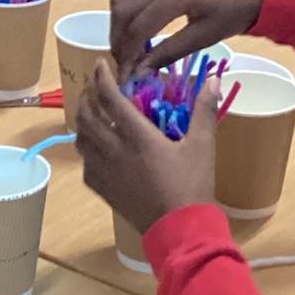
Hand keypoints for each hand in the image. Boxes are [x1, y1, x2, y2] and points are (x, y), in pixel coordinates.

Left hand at [76, 62, 217, 233]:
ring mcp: (104, 171)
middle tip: (95, 88)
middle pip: (86, 116)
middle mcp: (114, 150)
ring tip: (92, 114)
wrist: (179, 230)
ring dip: (83, 122)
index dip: (102, 77)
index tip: (101, 64)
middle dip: (87, 97)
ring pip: (80, 139)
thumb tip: (214, 80)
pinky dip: (86, 150)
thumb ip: (204, 110)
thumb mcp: (202, 146)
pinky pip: (85, 164)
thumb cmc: (191, 186)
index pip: (110, 98)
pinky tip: (97, 149)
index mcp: (137, 136)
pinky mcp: (102, 189)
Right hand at [111, 0, 265, 78]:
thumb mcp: (203, 37)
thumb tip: (140, 72)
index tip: (124, 79)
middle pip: (121, 11)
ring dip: (119, 26)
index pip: (136, 29)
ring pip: (122, 0)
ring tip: (129, 51)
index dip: (126, 56)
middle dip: (117, 40)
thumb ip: (168, 52)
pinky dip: (128, 15)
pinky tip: (139, 34)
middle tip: (124, 66)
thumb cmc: (234, 13)